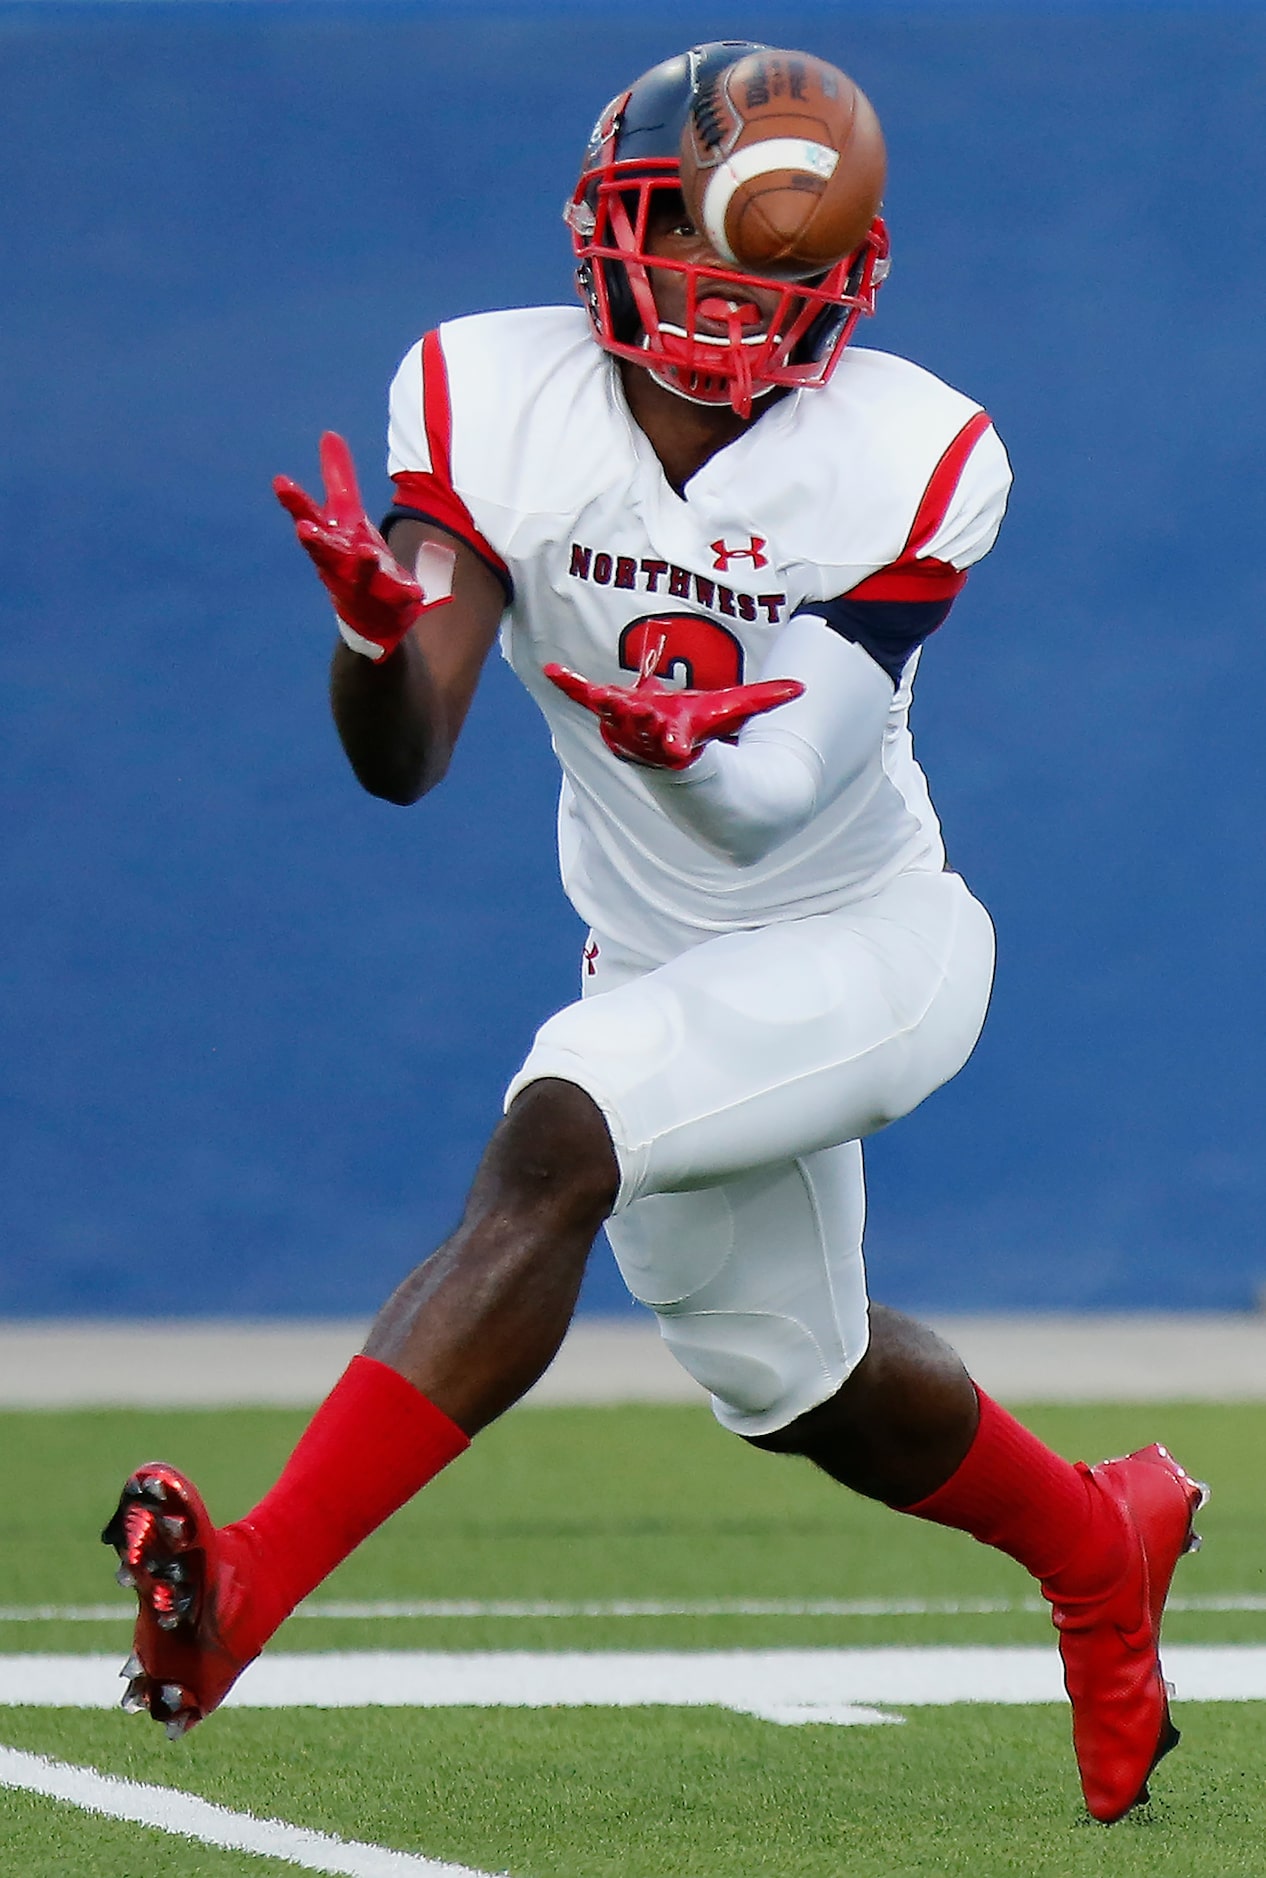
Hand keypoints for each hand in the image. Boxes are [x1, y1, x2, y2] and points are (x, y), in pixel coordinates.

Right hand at [274, 432, 453, 659]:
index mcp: (330, 541)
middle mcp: (340, 565)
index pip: (308, 518)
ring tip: (367, 553)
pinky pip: (399, 600)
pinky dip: (407, 595)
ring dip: (362, 565)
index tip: (281, 482)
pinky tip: (418, 592)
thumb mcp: (345, 517)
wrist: (371, 619)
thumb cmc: (350, 559)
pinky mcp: (390, 604)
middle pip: (324, 552)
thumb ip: (338, 479)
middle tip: (304, 530)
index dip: (295, 501)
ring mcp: (363, 587)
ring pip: (360, 577)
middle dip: (315, 541)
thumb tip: (329, 434)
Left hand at [543, 660, 803, 769]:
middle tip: (619, 703)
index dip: (674, 747)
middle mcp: (650, 742)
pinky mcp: (610, 719)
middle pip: (638, 730)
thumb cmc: (710, 737)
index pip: (677, 748)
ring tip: (577, 682)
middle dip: (629, 717)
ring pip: (609, 717)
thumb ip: (766, 700)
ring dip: (596, 701)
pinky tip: (555, 670)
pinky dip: (572, 686)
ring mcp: (626, 733)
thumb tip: (803, 688)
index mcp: (682, 744)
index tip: (675, 748)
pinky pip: (588, 701)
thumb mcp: (735, 717)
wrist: (678, 770)